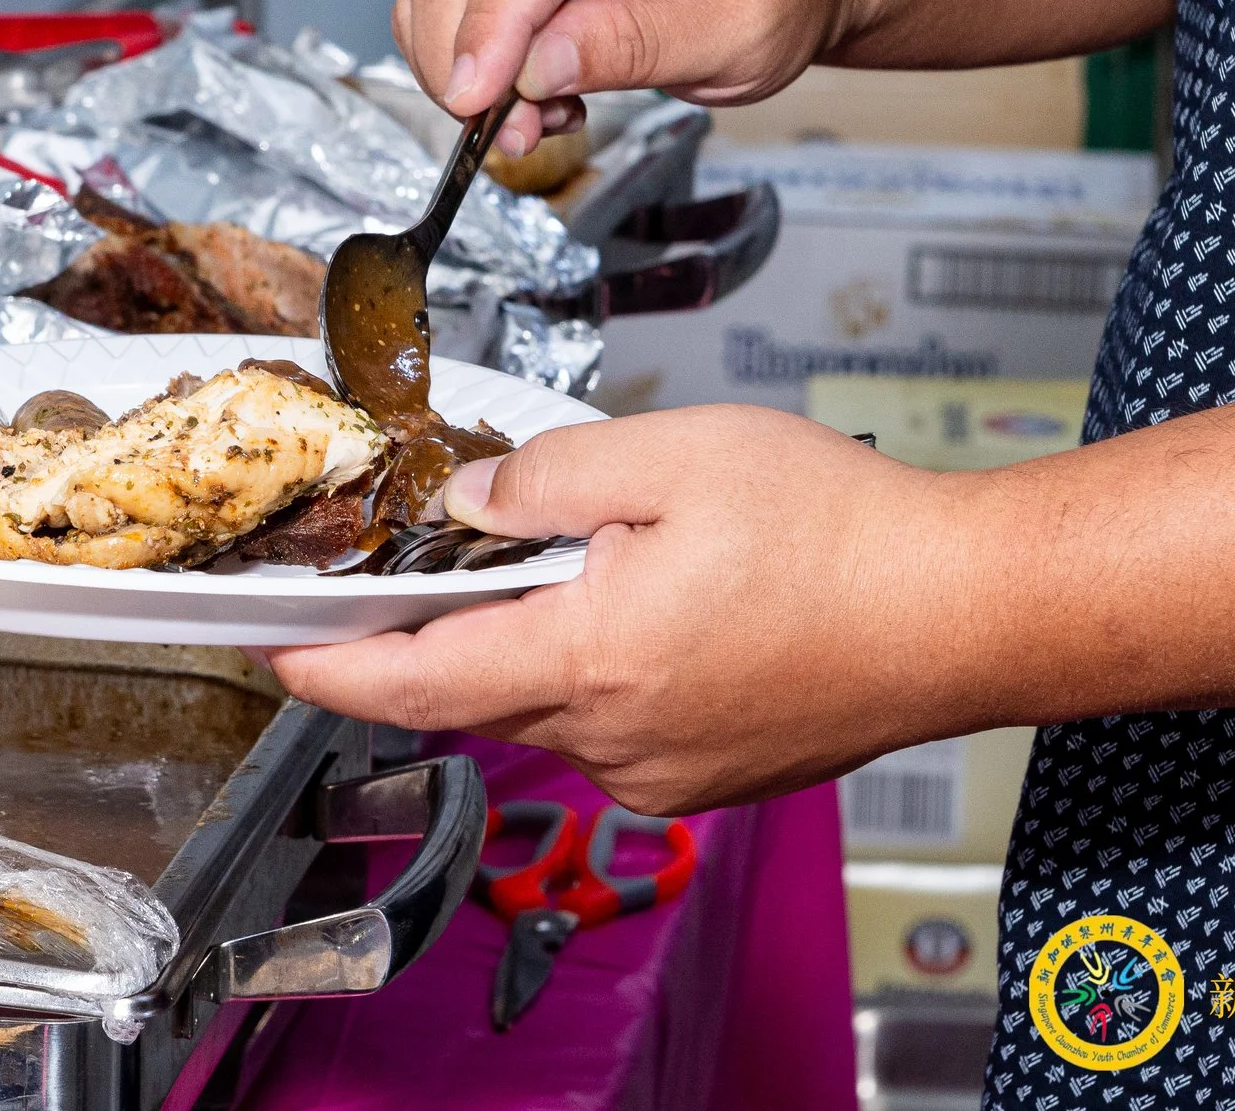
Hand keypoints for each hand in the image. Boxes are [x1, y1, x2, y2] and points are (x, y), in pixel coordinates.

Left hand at [268, 405, 1015, 813]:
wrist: (963, 612)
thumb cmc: (841, 533)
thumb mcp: (676, 455)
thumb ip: (549, 474)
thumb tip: (469, 503)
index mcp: (589, 660)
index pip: (412, 683)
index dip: (326, 669)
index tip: (271, 651)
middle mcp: (615, 740)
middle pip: (479, 689)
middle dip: (451, 625)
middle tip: (464, 548)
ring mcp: (663, 773)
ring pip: (552, 702)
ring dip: (546, 637)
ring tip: (620, 557)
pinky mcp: (705, 779)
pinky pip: (615, 725)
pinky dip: (608, 667)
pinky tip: (671, 606)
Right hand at [392, 0, 865, 154]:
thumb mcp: (737, 30)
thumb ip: (636, 45)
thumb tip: (537, 68)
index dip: (489, 30)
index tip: (475, 105)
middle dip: (466, 60)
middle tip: (519, 134)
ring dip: (467, 62)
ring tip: (544, 112)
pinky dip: (475, 52)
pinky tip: (538, 82)